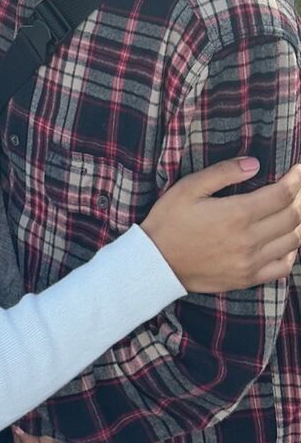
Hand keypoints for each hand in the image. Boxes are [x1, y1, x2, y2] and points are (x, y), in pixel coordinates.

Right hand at [142, 158, 300, 291]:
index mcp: (237, 214)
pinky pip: (282, 267)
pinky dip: (291, 252)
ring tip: (295, 208)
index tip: (299, 170)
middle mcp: (249, 240)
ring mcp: (250, 262)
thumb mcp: (189, 187)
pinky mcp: (247, 278)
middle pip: (292, 217)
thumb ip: (223, 173)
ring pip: (292, 241)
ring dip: (298, 223)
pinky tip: (287, 241)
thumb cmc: (170, 220)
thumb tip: (254, 164)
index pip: (281, 195)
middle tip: (298, 186)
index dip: (296, 180)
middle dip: (300, 198)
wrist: (156, 262)